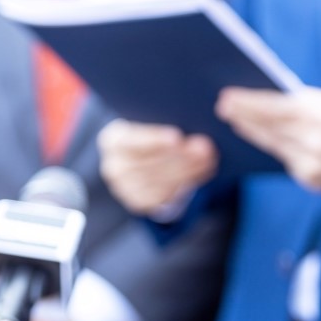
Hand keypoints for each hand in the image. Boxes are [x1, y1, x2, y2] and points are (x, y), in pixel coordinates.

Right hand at [97, 119, 217, 213]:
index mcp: (112, 140)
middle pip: (150, 162)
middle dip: (180, 155)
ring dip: (188, 169)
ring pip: (160, 179)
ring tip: (208, 159)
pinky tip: (201, 171)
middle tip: (204, 148)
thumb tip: (190, 120)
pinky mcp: (138, 202)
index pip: (131, 139)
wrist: (137, 160)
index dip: (154, 138)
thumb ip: (161, 119)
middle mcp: (114, 166)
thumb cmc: (147, 135)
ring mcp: (124, 187)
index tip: (177, 137)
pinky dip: (185, 182)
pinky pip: (164, 194)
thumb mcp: (147, 123)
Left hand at [216, 86, 320, 194]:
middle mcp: (311, 141)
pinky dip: (276, 149)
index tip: (227, 97)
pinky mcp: (312, 180)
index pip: (273, 108)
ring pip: (273, 146)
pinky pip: (287, 161)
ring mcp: (310, 164)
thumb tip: (274, 101)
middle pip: (267, 128)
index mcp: (319, 116)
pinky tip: (261, 140)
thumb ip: (307, 103)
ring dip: (253, 134)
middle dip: (243, 118)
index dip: (248, 104)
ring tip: (236, 122)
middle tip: (222, 109)